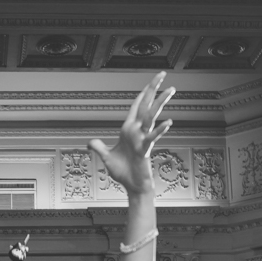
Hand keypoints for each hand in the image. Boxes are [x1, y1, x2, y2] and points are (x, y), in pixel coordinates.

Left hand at [88, 72, 173, 193]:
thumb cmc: (122, 172)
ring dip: (160, 102)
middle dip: (153, 88)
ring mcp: (142, 139)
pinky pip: (153, 138)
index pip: (137, 106)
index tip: (151, 81)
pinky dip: (160, 130)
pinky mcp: (144, 150)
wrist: (132, 186)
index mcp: (128, 129)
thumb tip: (89, 143)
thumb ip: (99, 148)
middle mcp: (137, 131)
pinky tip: (168, 122)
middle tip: (163, 74)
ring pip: (151, 117)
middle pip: (146, 105)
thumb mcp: (106, 157)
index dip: (143, 93)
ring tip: (171, 90)